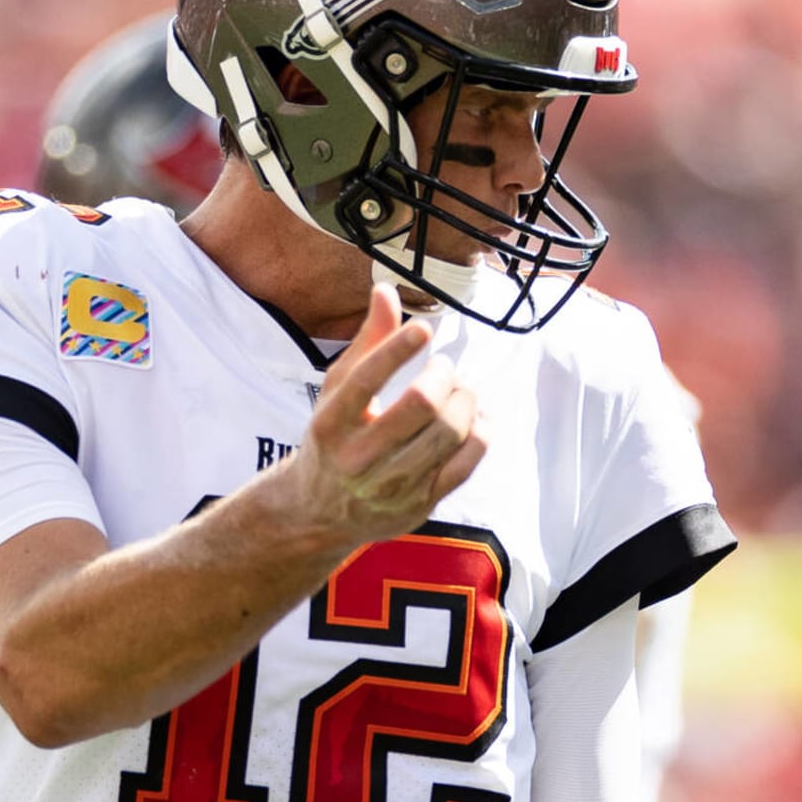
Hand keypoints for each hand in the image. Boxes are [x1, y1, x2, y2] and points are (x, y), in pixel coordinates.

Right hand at [267, 285, 485, 547]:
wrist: (320, 512)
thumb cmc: (334, 437)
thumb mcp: (338, 390)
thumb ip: (367, 341)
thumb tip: (386, 289)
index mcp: (331, 423)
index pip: (366, 379)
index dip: (398, 348)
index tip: (423, 330)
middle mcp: (358, 458)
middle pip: (421, 404)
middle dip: (444, 376)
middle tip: (444, 368)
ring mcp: (391, 486)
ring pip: (450, 433)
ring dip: (466, 401)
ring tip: (461, 390)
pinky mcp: (419, 503)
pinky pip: (466, 463)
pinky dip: (481, 432)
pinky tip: (477, 418)